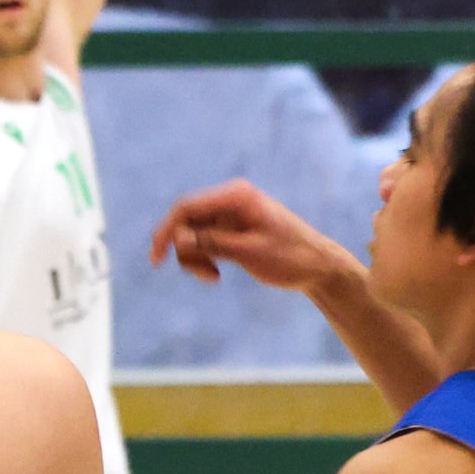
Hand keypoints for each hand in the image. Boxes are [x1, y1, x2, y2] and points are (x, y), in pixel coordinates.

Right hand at [151, 180, 360, 298]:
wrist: (318, 267)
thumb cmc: (290, 257)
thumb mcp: (249, 252)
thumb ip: (212, 243)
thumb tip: (178, 239)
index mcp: (236, 196)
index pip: (187, 207)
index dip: (166, 231)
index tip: (156, 260)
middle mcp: (230, 200)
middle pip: (186, 221)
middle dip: (185, 250)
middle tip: (204, 276)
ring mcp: (229, 215)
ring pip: (191, 234)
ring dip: (193, 258)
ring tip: (212, 277)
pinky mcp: (230, 230)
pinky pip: (203, 242)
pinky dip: (202, 259)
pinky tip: (215, 275)